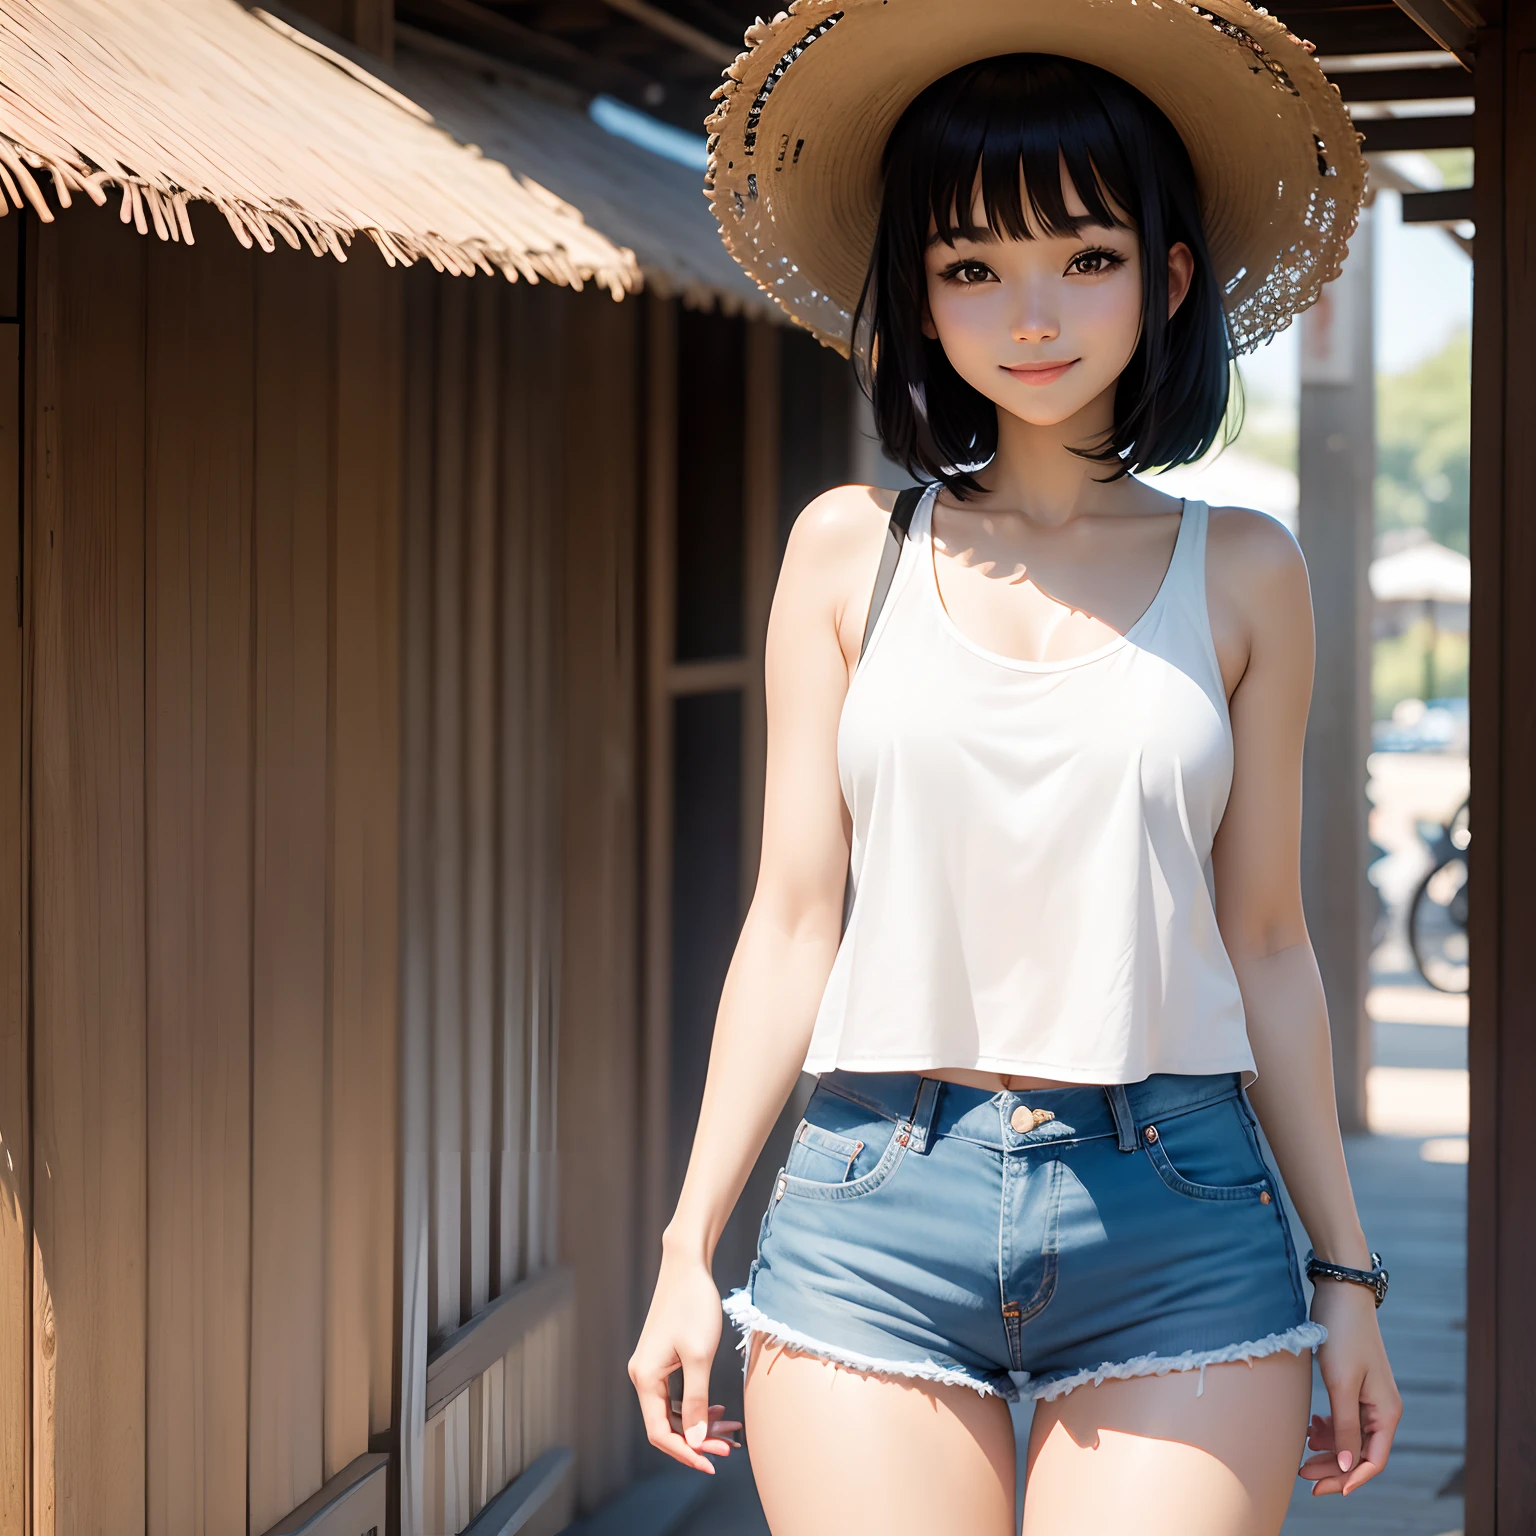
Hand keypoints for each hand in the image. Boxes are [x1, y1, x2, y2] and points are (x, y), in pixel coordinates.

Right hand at [628, 1248, 740, 1472]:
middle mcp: (644, 1377)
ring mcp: (654, 1368)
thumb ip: (697, 1401)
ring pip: (676, 1412)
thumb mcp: (698, 1356)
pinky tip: (719, 1411)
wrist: (688, 1266)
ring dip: (702, 1424)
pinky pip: (679, 1395)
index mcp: (645, 1378)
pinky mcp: (665, 1361)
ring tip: (731, 1430)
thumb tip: (696, 1441)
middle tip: (730, 1446)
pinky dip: (699, 1406)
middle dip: (699, 1439)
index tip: (712, 1463)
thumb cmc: (693, 1306)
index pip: (660, 1432)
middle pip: (669, 1425)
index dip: (686, 1452)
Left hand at [1298, 1280, 1401, 1495]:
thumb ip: (1345, 1427)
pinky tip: (1310, 1427)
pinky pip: (1343, 1418)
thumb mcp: (1340, 1384)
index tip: (1321, 1489)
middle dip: (1332, 1467)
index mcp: (1386, 1413)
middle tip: (1301, 1474)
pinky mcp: (1352, 1384)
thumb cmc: (1341, 1336)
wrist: (1340, 1293)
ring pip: (1349, 1437)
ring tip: (1302, 1450)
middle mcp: (1382, 1409)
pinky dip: (1327, 1427)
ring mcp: (1368, 1397)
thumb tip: (1348, 1468)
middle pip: (1359, 1453)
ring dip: (1327, 1448)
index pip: (1372, 1461)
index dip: (1349, 1479)